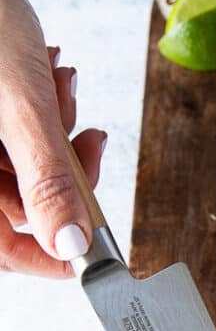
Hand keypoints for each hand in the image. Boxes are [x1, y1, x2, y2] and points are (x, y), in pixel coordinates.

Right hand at [0, 0, 106, 275]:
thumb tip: (71, 245)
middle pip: (24, 207)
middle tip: (85, 136)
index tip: (93, 253)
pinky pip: (24, 137)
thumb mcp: (21, 106)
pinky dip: (47, 111)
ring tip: (56, 80)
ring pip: (30, 170)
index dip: (47, 259)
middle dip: (63, 170)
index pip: (2, 250)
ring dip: (58, 132)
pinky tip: (49, 71)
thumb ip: (47, 180)